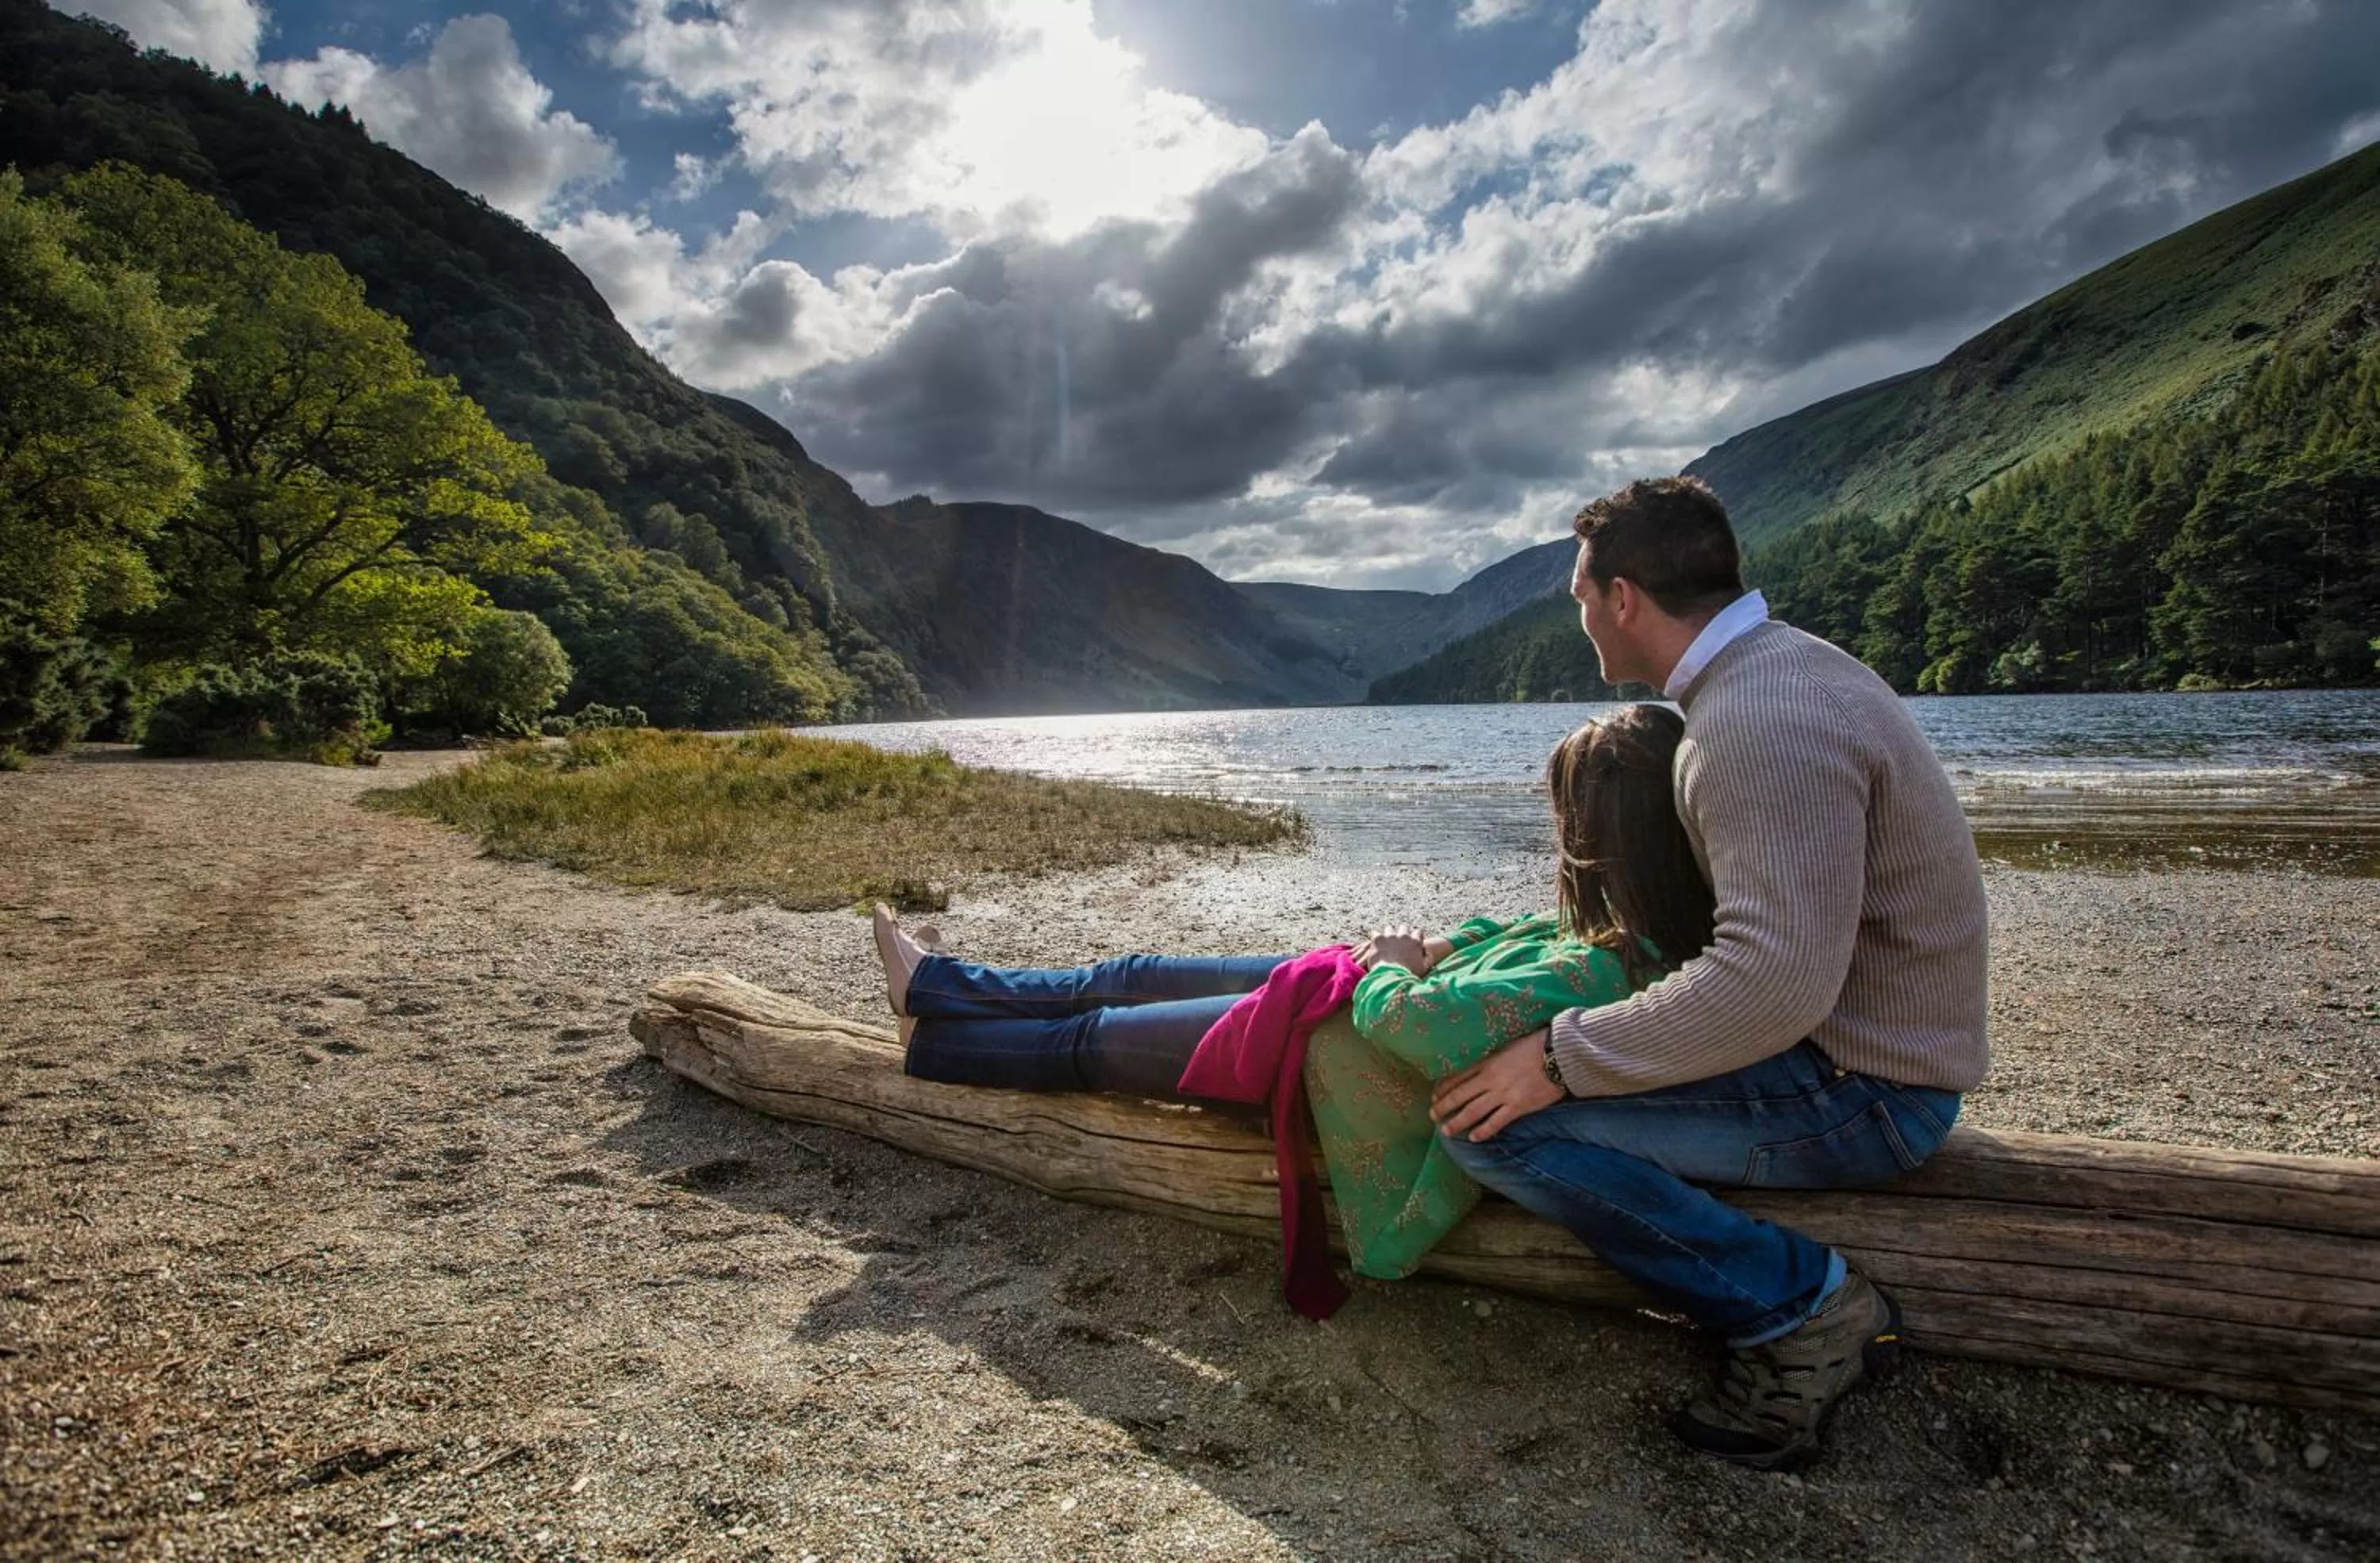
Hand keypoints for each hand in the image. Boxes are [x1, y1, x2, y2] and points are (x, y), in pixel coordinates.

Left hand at [1351, 930, 1455, 972]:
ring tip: (1386, 942)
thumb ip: (1429, 959)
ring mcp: (1390, 936)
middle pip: (1404, 928)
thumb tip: (1429, 953)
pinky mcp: (1378, 939)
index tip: (1414, 941)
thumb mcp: (1424, 969)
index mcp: (1416, 942)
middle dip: (1402, 933)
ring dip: (1388, 934)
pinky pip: (1375, 933)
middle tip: (1399, 942)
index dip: (1416, 936)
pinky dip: (1375, 938)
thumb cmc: (1409, 975)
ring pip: (1389, 929)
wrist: (1392, 977)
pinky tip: (1375, 944)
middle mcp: (1404, 936)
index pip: (1418, 932)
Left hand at [1431, 1027, 1565, 1141]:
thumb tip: (1478, 1069)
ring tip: (1446, 1131)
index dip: (1444, 1088)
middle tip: (1432, 1115)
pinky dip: (1483, 1131)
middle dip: (1443, 1106)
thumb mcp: (1507, 1047)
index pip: (1458, 1077)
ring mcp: (1504, 1094)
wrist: (1559, 1055)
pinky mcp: (1518, 1107)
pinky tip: (1473, 1138)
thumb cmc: (1535, 1046)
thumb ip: (1491, 1060)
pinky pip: (1496, 1122)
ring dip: (1457, 1122)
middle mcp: (1490, 1079)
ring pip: (1473, 1111)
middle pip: (1460, 1095)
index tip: (1434, 1095)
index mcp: (1487, 1062)